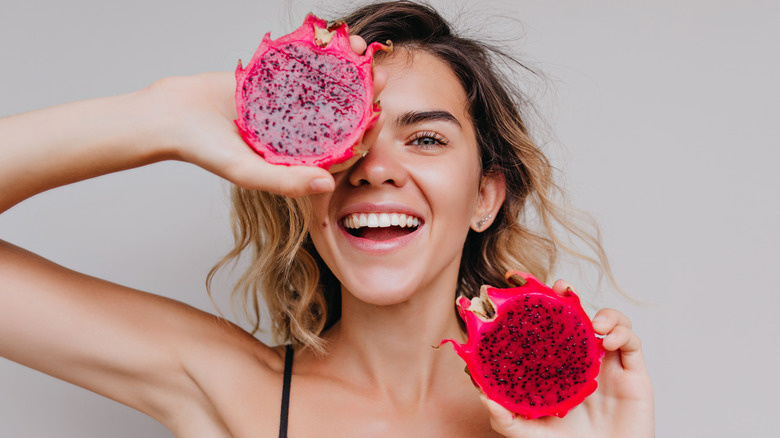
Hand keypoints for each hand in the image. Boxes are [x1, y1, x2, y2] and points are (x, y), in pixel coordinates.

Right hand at [145, 35, 385, 197]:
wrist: (171, 114)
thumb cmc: (204, 150)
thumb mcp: (246, 170)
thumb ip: (284, 181)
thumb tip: (327, 185)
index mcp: (298, 160)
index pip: (341, 151)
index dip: (364, 135)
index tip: (378, 114)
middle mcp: (298, 135)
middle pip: (340, 117)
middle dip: (362, 97)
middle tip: (378, 76)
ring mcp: (288, 107)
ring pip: (325, 88)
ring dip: (346, 70)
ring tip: (361, 50)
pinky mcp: (275, 82)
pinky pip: (303, 68)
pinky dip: (318, 54)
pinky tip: (333, 39)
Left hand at [482, 280, 654, 437]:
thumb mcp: (528, 432)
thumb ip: (505, 418)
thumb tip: (483, 396)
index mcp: (556, 365)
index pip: (546, 326)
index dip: (536, 302)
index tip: (517, 282)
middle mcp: (581, 359)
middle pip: (576, 315)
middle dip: (568, 295)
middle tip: (560, 288)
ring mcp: (607, 363)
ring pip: (609, 321)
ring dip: (604, 313)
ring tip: (594, 324)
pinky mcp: (633, 372)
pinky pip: (631, 341)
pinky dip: (622, 333)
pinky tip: (607, 342)